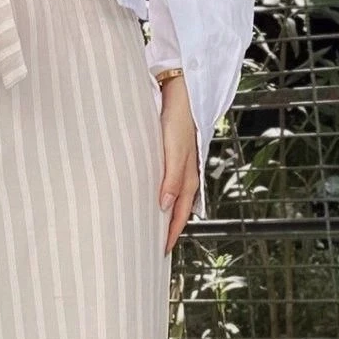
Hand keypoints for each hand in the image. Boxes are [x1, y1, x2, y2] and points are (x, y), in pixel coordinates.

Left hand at [156, 75, 198, 253]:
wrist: (181, 87)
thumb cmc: (177, 117)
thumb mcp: (174, 149)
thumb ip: (171, 177)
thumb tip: (164, 207)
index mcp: (188, 175)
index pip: (179, 213)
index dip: (171, 233)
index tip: (160, 252)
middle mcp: (186, 172)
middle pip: (177, 208)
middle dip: (168, 227)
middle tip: (155, 245)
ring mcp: (180, 162)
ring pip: (173, 195)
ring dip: (164, 212)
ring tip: (152, 225)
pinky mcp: (172, 151)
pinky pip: (168, 180)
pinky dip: (162, 192)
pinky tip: (151, 193)